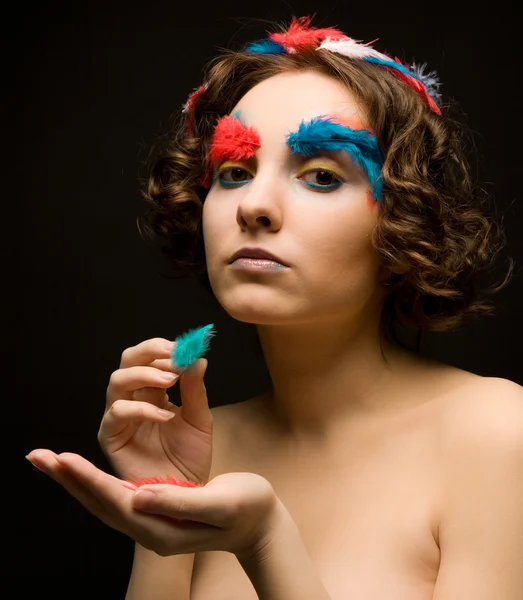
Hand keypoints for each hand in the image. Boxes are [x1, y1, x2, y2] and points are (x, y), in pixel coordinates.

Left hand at [25, 450, 280, 557]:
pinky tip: (88, 469)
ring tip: (53, 460)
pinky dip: (99, 478)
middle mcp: (150, 525)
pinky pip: (119, 492)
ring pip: (105, 497)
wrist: (261, 524)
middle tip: (38, 457)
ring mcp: (152, 518)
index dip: (88, 479)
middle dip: (69, 479)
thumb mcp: (219, 504)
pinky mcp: (157, 505)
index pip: (115, 501)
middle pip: (99, 502)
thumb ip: (179, 501)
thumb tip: (139, 494)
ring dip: (78, 478)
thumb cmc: (247, 510)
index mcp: (162, 528)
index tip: (62, 460)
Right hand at [100, 338, 212, 484]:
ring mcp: (120, 418)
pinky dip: (141, 409)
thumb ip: (195, 389)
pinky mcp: (111, 438)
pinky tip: (165, 416)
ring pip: (117, 381)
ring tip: (171, 379)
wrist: (186, 496)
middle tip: (174, 356)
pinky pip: (116, 414)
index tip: (185, 346)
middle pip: (128, 361)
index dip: (164, 348)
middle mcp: (133, 399)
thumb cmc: (191, 457)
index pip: (149, 356)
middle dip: (149, 352)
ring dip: (144, 374)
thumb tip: (197, 357)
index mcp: (153, 391)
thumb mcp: (199, 419)